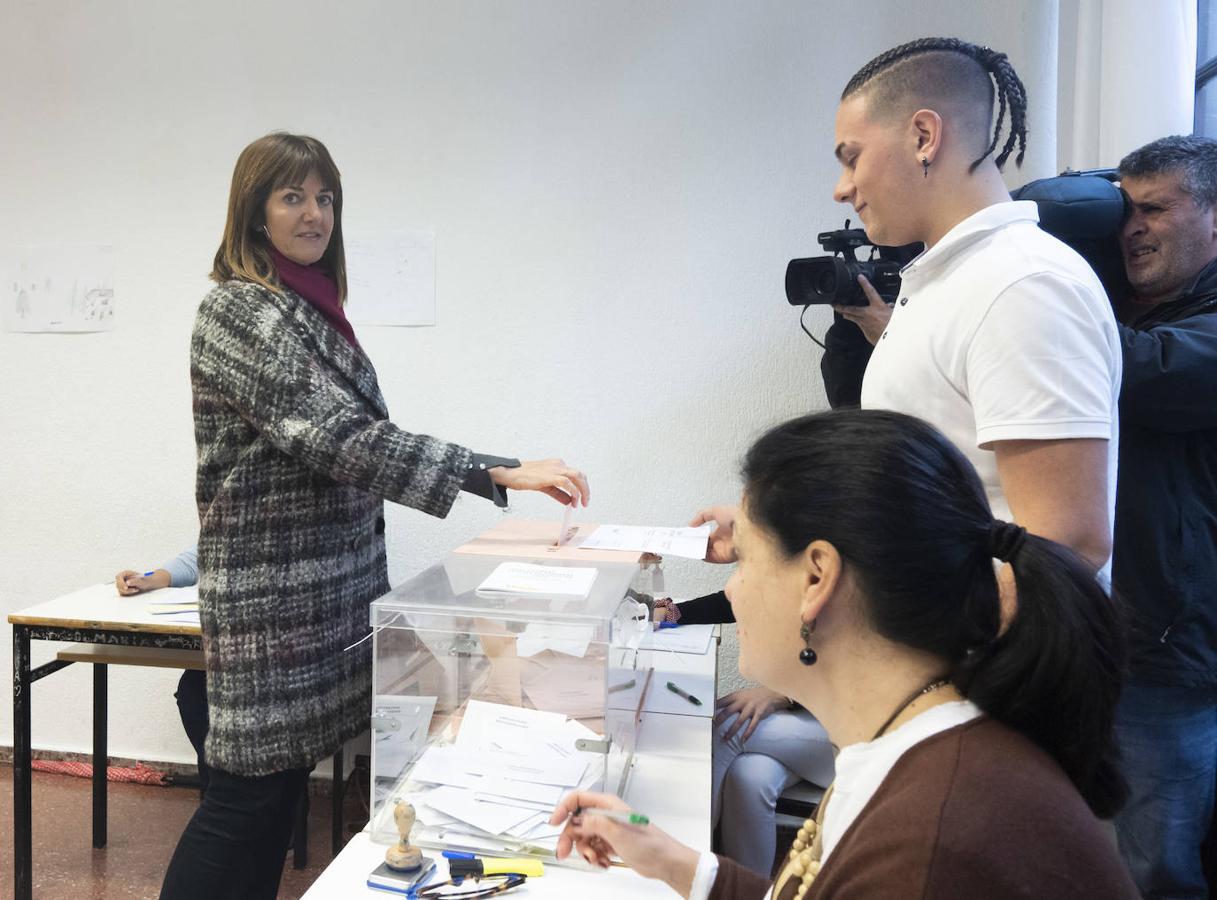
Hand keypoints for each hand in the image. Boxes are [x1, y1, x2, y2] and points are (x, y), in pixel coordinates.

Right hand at [114, 569, 170, 594]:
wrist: (149, 583)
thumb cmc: (146, 580)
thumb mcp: (142, 580)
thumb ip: (135, 581)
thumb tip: (128, 582)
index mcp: (126, 573)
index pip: (118, 577)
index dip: (120, 582)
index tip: (126, 587)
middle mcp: (123, 578)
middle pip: (118, 584)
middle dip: (125, 588)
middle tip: (134, 590)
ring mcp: (123, 584)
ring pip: (120, 590)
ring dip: (128, 591)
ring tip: (136, 589)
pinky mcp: (124, 589)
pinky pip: (122, 593)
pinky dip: (128, 593)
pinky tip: (135, 590)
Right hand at [489, 458, 589, 506]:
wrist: (510, 473)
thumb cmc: (524, 477)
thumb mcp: (545, 486)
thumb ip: (558, 493)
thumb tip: (569, 501)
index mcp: (557, 465)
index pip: (576, 475)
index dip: (582, 487)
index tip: (582, 498)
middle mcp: (558, 464)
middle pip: (580, 475)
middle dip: (585, 489)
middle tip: (585, 502)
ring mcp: (554, 468)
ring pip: (577, 476)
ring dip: (582, 490)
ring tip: (581, 503)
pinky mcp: (549, 475)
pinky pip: (567, 482)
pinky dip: (573, 492)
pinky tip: (573, 501)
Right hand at [550, 791, 699, 896]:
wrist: (663, 861)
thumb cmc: (649, 843)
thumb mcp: (617, 831)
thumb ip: (594, 823)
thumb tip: (576, 820)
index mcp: (607, 805)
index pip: (577, 799)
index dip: (563, 809)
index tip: (554, 823)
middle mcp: (605, 815)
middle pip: (576, 822)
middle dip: (570, 838)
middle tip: (565, 853)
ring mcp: (607, 829)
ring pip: (582, 838)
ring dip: (585, 851)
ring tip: (596, 859)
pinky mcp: (609, 843)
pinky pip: (591, 848)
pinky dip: (594, 857)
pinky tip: (604, 861)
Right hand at [688, 505, 737, 563]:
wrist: (748, 526)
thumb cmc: (738, 516)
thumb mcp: (716, 510)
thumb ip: (701, 516)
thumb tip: (691, 524)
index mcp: (723, 529)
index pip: (706, 535)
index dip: (697, 535)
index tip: (688, 534)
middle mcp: (723, 540)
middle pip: (704, 545)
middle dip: (694, 543)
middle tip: (684, 541)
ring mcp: (723, 549)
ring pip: (705, 552)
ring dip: (696, 549)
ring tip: (687, 544)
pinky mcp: (723, 557)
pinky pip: (709, 558)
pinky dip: (700, 555)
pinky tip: (695, 549)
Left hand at [715, 687, 791, 741]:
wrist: (771, 694)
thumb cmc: (752, 696)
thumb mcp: (740, 695)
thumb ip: (729, 701)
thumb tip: (715, 708)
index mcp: (735, 696)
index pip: (721, 702)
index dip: (713, 709)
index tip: (706, 715)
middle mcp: (742, 701)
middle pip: (728, 711)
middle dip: (720, 720)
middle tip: (713, 728)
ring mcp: (751, 708)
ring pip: (739, 720)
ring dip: (732, 730)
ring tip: (726, 738)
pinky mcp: (759, 713)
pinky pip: (752, 725)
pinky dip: (747, 733)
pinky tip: (743, 740)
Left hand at [833, 274, 893, 344]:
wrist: (892, 339)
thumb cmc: (894, 327)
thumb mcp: (895, 314)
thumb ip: (890, 309)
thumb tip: (890, 306)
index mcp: (878, 307)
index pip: (870, 292)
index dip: (865, 283)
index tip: (860, 277)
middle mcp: (869, 314)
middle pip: (851, 309)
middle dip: (841, 306)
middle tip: (834, 304)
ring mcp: (865, 323)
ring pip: (852, 317)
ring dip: (846, 314)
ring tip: (840, 311)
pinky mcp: (865, 331)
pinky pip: (859, 325)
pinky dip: (857, 322)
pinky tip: (855, 322)